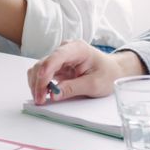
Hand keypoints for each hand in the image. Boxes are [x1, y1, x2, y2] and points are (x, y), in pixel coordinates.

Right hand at [26, 40, 144, 104]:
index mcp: (77, 49)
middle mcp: (64, 49)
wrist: (112, 71)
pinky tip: (42, 93)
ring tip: (40, 99)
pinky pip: (41, 73)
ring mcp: (59, 57)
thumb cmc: (107, 74)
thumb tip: (53, 94)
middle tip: (40, 100)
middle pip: (43, 63)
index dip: (47, 68)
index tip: (42, 81)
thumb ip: (73, 88)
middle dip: (39, 82)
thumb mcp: (94, 84)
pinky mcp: (56, 65)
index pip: (57, 56)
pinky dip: (39, 84)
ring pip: (39, 68)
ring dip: (36, 84)